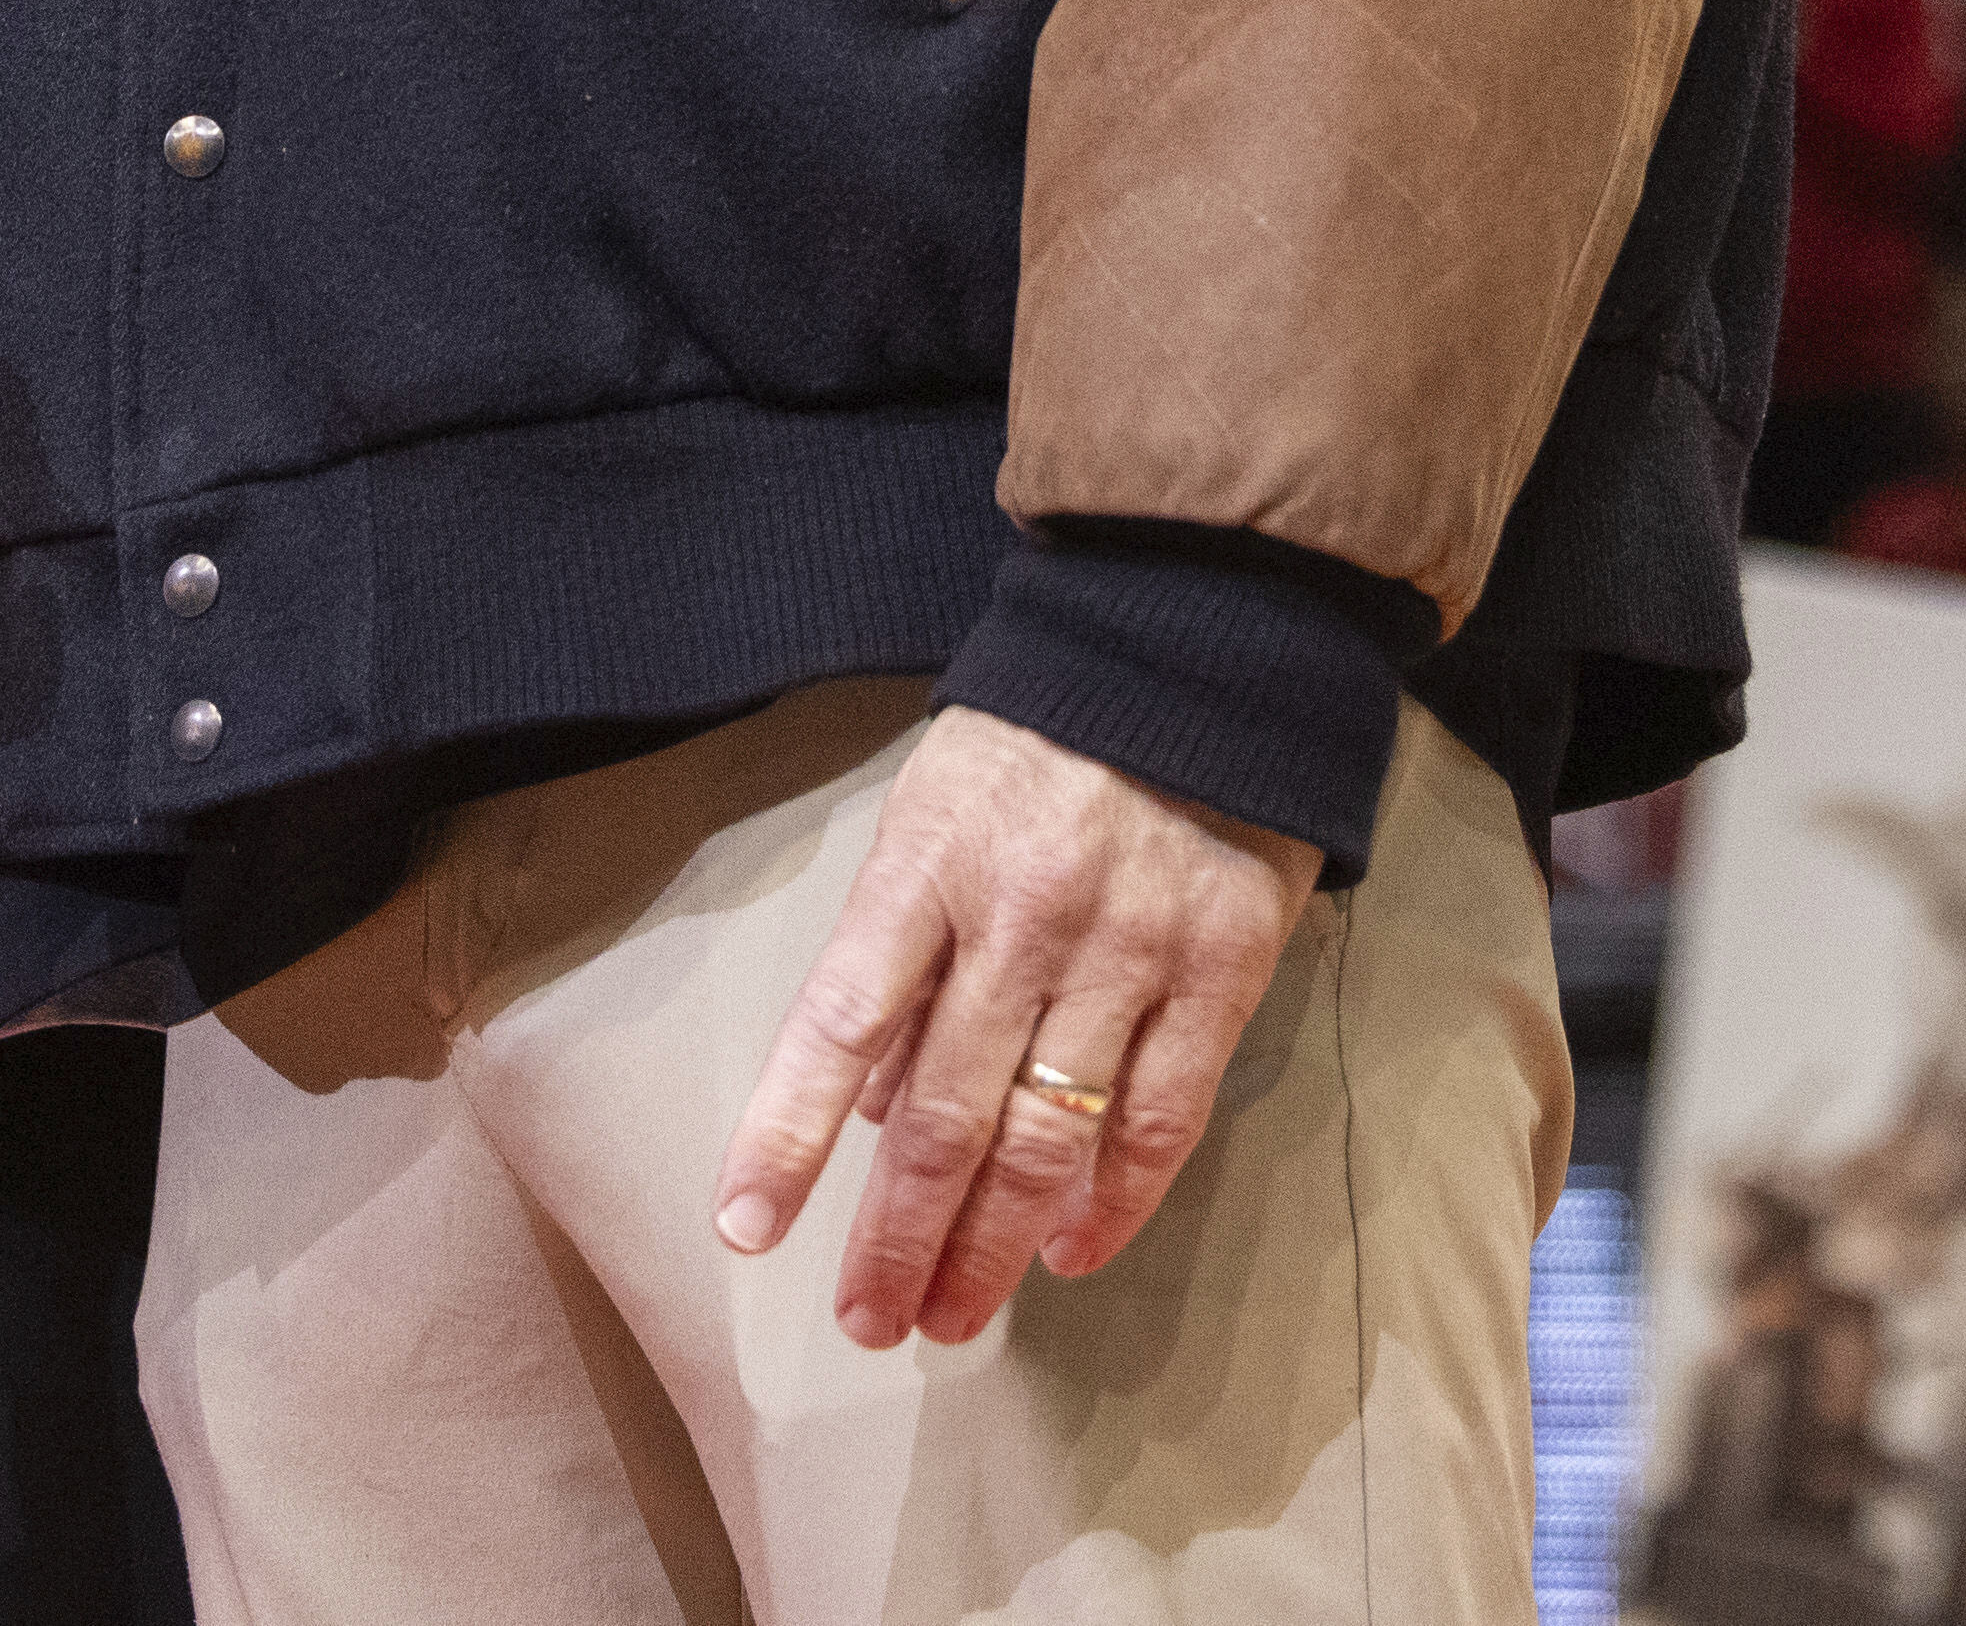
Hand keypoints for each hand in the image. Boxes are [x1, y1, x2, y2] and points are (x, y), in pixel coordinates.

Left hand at [713, 705, 1315, 1347]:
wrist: (1194, 644)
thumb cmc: (1038, 736)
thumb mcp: (929, 808)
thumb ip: (900, 951)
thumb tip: (872, 1103)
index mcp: (925, 866)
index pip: (837, 1023)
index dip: (788, 1135)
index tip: (745, 1226)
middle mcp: (1019, 920)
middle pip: (945, 1116)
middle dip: (898, 1236)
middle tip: (867, 1321)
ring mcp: (1125, 952)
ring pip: (1046, 1138)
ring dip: (993, 1247)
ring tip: (952, 1317)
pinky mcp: (1220, 972)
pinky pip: (1159, 1118)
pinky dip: (1113, 1201)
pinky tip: (1069, 1253)